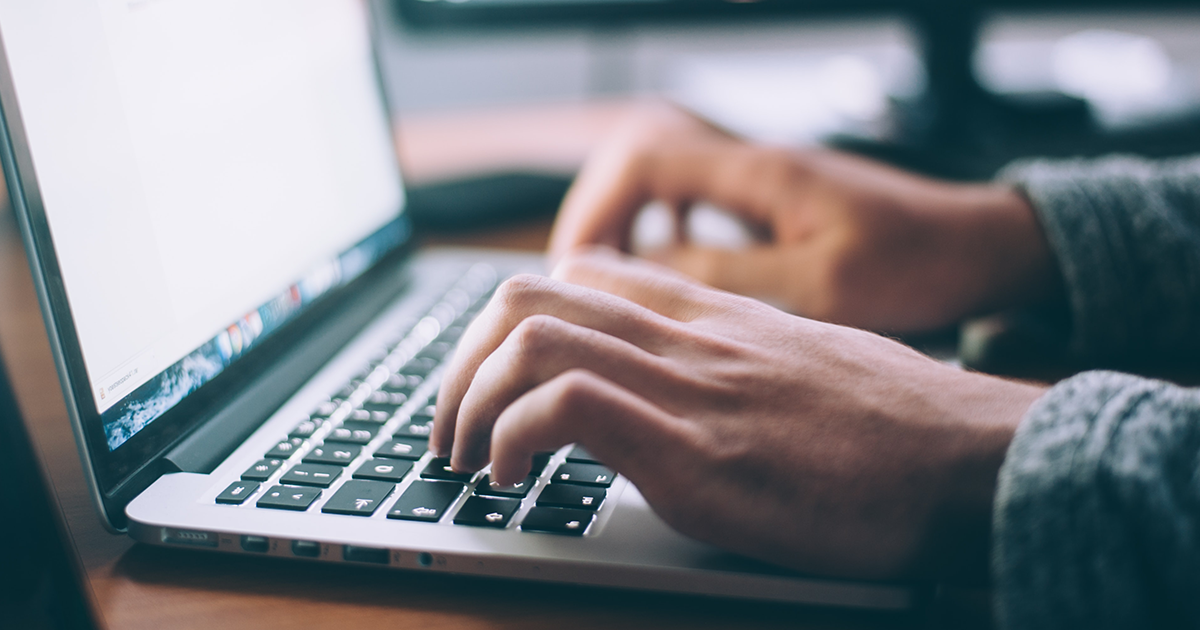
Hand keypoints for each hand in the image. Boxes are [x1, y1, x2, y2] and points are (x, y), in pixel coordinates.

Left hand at [432, 248, 1046, 579]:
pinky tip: (512, 478)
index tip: (493, 379)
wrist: (974, 459)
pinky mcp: (697, 453)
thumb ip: (733, 359)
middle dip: (462, 362)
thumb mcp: (804, 365)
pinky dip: (512, 437)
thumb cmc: (898, 425)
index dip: (510, 322)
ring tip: (466, 457)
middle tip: (452, 426)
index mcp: (712, 316)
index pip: (580, 273)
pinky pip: (567, 406)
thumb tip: (684, 387)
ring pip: (530, 337)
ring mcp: (689, 388)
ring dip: (468, 400)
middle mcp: (689, 337)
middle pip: (528, 295)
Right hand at [548, 104, 1059, 332]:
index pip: (643, 159)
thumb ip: (727, 277)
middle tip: (578, 279)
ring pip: (662, 178)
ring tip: (608, 279)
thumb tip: (643, 274)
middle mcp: (753, 163)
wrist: (980, 247)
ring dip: (626, 221)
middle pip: (638, 158)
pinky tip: (666, 269)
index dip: (596, 209)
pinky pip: (693, 199)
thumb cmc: (917, 264)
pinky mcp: (773, 201)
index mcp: (759, 173)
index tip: (576, 268)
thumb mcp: (820, 286)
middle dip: (598, 214)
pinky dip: (663, 229)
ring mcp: (762, 179)